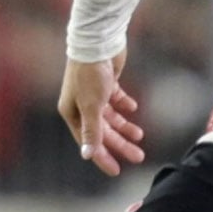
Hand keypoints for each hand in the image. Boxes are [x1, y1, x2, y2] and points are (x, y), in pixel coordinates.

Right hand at [58, 54, 144, 176]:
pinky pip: (116, 99)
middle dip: (120, 144)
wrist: (97, 40)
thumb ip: (92, 130)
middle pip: (103, 131)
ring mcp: (93, 93)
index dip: (103, 157)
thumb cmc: (90, 73)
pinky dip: (125, 105)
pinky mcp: (106, 82)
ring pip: (111, 117)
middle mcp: (80, 105)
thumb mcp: (91, 105)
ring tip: (140, 136)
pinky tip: (134, 109)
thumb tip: (87, 155)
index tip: (117, 171)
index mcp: (73, 113)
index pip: (89, 142)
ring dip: (125, 127)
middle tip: (138, 156)